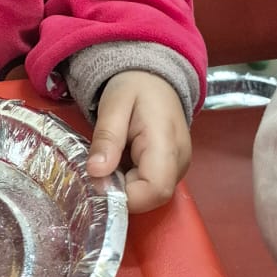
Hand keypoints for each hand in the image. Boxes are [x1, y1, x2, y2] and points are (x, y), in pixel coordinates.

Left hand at [87, 70, 190, 212]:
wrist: (154, 78)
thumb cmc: (135, 87)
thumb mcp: (114, 104)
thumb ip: (107, 137)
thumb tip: (96, 172)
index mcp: (167, 143)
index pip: (154, 190)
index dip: (125, 195)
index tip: (100, 178)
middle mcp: (180, 161)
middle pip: (152, 198)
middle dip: (121, 191)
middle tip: (102, 165)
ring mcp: (179, 167)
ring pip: (150, 196)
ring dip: (124, 186)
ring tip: (111, 159)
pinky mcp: (172, 169)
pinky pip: (150, 187)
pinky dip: (130, 180)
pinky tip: (120, 161)